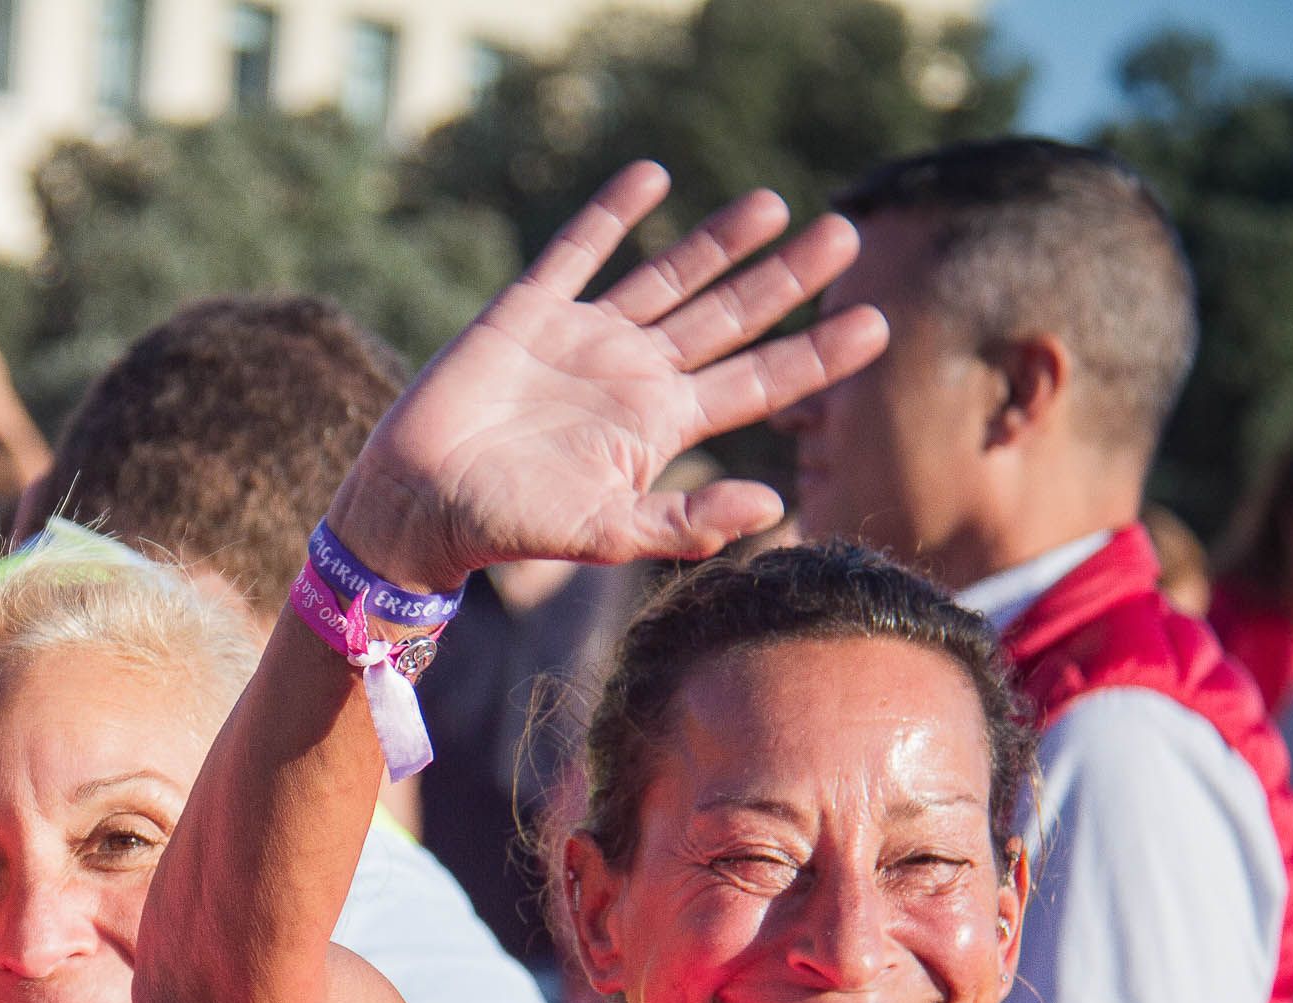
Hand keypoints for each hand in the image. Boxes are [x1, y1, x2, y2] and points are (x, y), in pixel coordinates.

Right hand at [324, 161, 886, 591]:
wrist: (416, 504)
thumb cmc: (507, 528)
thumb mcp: (604, 532)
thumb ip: (686, 521)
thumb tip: (777, 504)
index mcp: (660, 425)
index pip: (758, 382)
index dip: (817, 355)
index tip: (877, 325)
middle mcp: (633, 376)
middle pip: (729, 317)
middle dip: (789, 278)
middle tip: (848, 234)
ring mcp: (584, 340)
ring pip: (669, 279)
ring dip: (720, 242)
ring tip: (774, 204)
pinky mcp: (527, 314)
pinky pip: (577, 252)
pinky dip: (612, 215)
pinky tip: (651, 179)